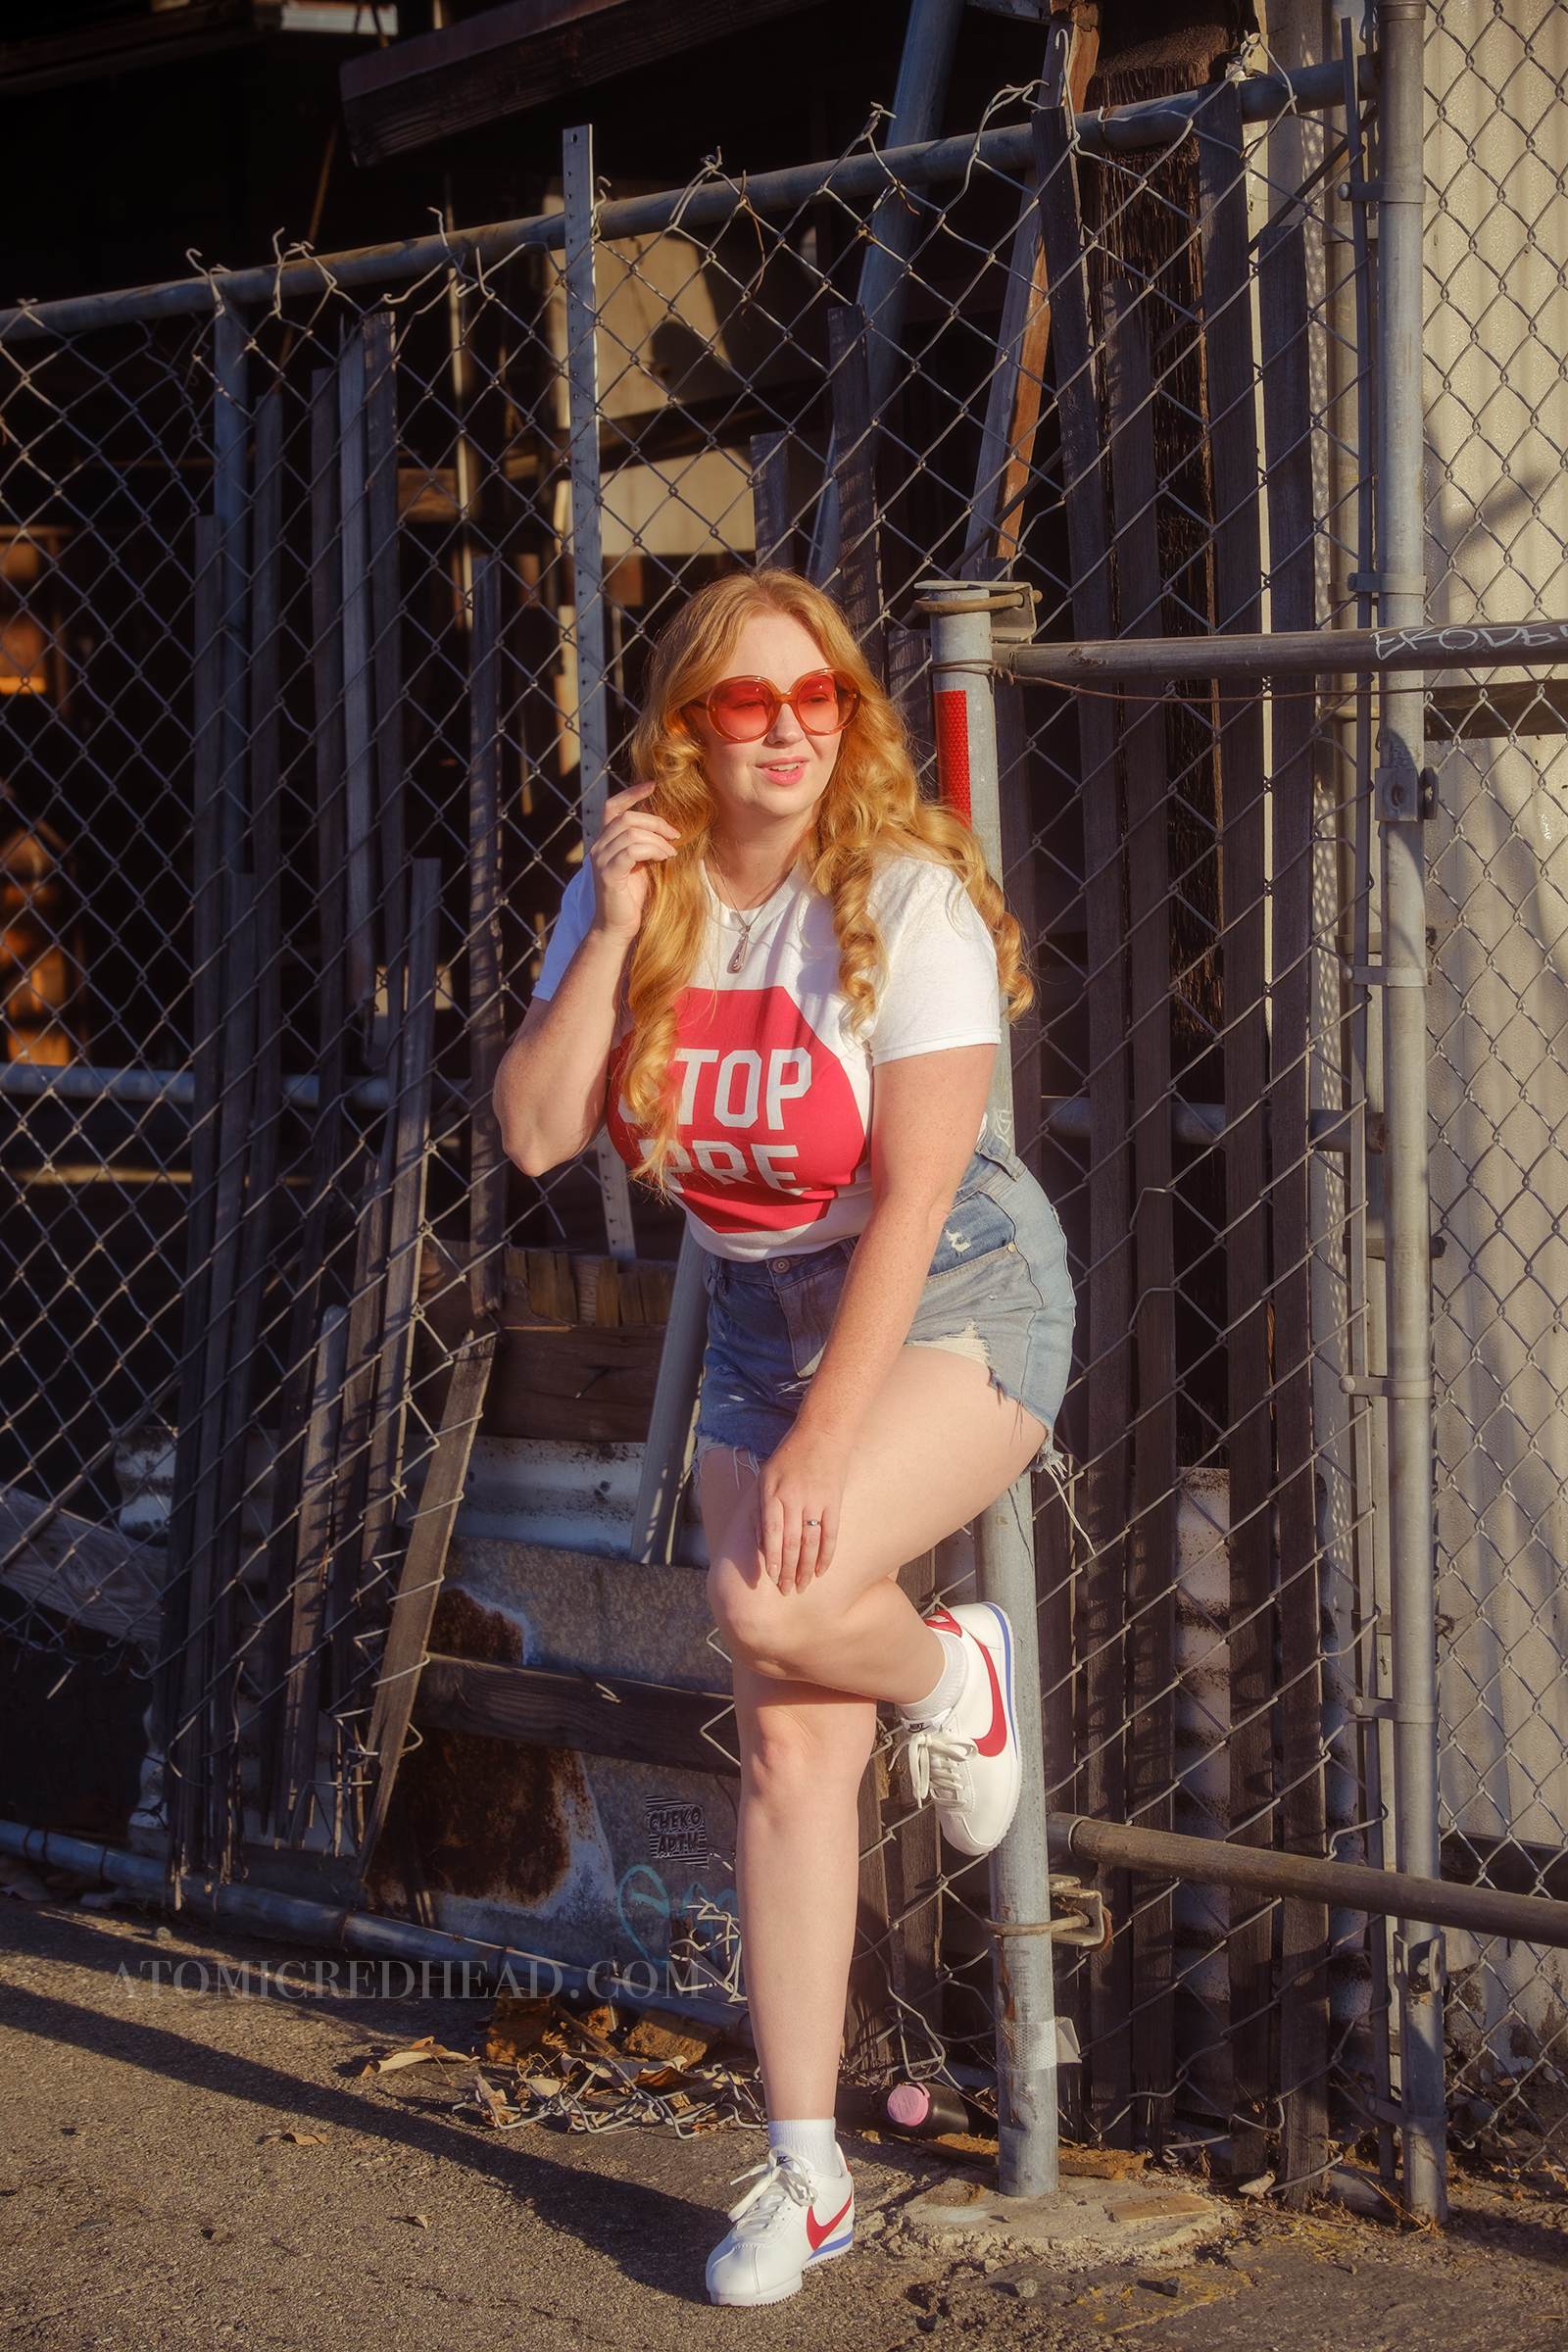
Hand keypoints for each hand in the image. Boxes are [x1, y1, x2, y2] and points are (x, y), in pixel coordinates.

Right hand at [589, 782, 679, 941]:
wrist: (618, 928)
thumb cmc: (634, 896)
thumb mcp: (643, 863)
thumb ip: (646, 842)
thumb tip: (663, 820)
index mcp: (605, 841)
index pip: (612, 806)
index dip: (631, 793)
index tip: (654, 785)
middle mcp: (598, 847)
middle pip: (626, 817)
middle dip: (655, 821)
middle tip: (675, 834)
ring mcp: (601, 860)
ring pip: (630, 832)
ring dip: (657, 839)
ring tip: (671, 852)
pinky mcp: (608, 875)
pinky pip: (630, 851)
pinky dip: (651, 851)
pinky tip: (664, 859)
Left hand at [755, 1426, 847, 1594]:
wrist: (822, 1433)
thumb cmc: (789, 1456)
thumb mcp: (766, 1477)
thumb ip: (762, 1508)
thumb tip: (760, 1541)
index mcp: (774, 1492)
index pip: (772, 1532)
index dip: (771, 1557)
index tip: (770, 1577)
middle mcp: (794, 1498)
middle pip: (791, 1542)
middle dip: (787, 1570)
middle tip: (786, 1590)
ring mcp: (817, 1500)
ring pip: (811, 1543)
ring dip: (806, 1568)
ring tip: (802, 1586)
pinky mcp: (834, 1501)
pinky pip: (831, 1534)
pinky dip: (826, 1554)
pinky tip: (821, 1570)